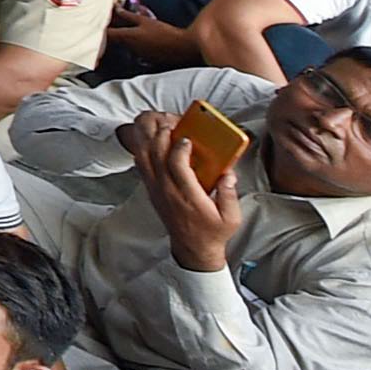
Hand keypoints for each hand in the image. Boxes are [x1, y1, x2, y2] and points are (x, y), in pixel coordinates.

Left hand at [126, 112, 245, 271]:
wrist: (193, 249)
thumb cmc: (212, 232)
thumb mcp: (231, 217)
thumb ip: (229, 194)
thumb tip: (228, 173)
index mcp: (187, 196)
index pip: (176, 164)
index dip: (179, 147)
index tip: (187, 138)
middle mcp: (166, 190)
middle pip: (154, 154)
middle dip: (160, 132)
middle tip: (171, 121)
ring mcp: (155, 189)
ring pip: (142, 155)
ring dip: (146, 135)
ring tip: (158, 122)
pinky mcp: (150, 189)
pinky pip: (139, 163)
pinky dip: (141, 146)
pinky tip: (150, 137)